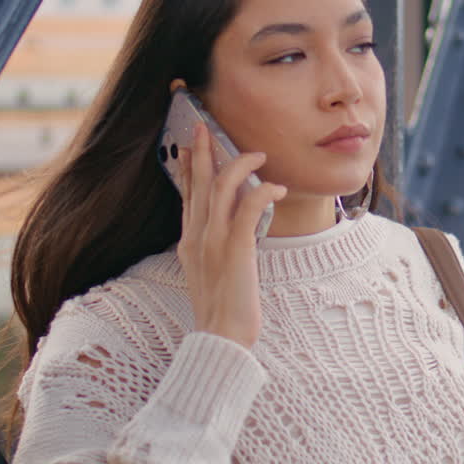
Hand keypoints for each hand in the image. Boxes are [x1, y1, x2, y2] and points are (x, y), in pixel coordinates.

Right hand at [176, 123, 286, 349]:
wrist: (221, 338)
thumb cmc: (222, 310)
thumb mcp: (208, 273)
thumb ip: (212, 247)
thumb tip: (227, 228)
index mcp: (188, 242)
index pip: (186, 195)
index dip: (187, 168)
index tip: (189, 146)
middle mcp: (197, 236)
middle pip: (197, 183)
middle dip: (201, 151)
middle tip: (204, 126)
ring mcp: (213, 241)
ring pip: (221, 187)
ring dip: (239, 164)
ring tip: (258, 155)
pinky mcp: (235, 249)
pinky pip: (247, 208)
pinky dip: (262, 192)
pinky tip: (276, 188)